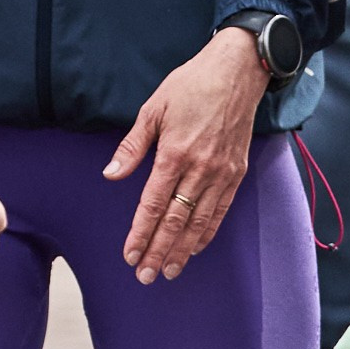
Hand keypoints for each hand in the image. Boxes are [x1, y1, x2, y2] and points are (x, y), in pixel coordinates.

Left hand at [105, 26, 266, 280]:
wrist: (238, 72)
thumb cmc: (191, 85)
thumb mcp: (153, 108)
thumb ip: (133, 147)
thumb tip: (111, 175)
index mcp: (174, 153)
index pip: (153, 204)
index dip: (140, 234)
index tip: (130, 255)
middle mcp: (200, 168)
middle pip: (176, 221)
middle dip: (159, 252)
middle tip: (146, 277)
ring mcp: (221, 173)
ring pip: (200, 222)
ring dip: (183, 250)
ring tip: (170, 271)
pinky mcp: (236, 172)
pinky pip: (221, 210)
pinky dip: (207, 232)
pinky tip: (196, 248)